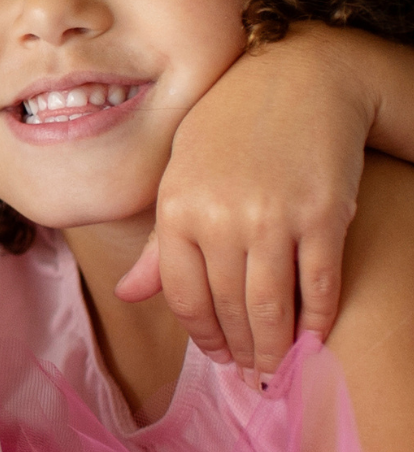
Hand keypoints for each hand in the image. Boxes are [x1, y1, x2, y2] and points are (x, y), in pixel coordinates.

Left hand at [118, 24, 370, 374]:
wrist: (302, 78)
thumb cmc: (233, 127)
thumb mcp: (183, 173)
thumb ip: (162, 241)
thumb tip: (127, 295)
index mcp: (177, 207)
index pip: (183, 297)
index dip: (203, 336)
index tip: (218, 354)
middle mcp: (220, 216)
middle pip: (228, 309)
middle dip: (240, 350)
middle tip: (252, 373)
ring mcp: (273, 217)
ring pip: (271, 309)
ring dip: (274, 349)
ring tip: (277, 367)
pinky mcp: (324, 215)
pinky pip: (319, 287)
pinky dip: (317, 321)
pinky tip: (313, 337)